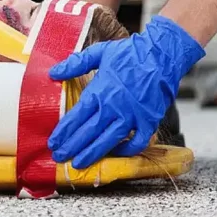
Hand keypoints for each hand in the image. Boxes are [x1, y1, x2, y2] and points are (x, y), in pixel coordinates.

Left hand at [47, 15, 204, 168]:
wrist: (163, 54)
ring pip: (109, 140)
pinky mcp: (150, 120)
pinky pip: (138, 142)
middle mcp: (114, 107)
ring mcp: (133, 116)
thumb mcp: (99, 53)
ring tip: (79, 163)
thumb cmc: (131, 53)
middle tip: (59, 157)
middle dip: (72, 147)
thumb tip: (53, 72)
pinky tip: (116, 154)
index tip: (53, 142)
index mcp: (100, 91)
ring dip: (93, 153)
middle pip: (88, 133)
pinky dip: (128, 150)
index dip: (63, 132)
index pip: (76, 117)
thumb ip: (75, 64)